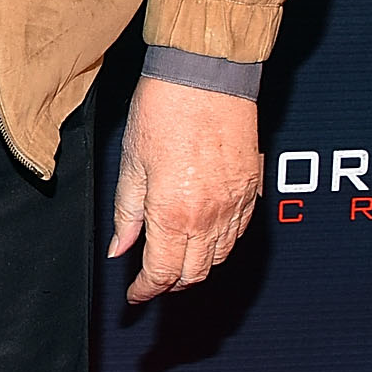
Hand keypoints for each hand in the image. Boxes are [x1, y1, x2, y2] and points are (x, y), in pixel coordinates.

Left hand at [108, 75, 262, 304]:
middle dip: (170, 284)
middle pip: (194, 273)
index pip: (162, 273)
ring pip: (219, 257)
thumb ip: (126, 214)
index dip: (146, 291)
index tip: (135, 295)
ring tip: (176, 259)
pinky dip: (220, 245)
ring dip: (196, 267)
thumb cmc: (164, 110)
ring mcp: (235, 204)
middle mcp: (209, 217)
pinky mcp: (252, 189)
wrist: (206, 76)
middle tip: (151, 280)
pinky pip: (239, 233)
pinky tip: (204, 236)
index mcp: (173, 214)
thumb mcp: (131, 165)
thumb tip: (119, 248)